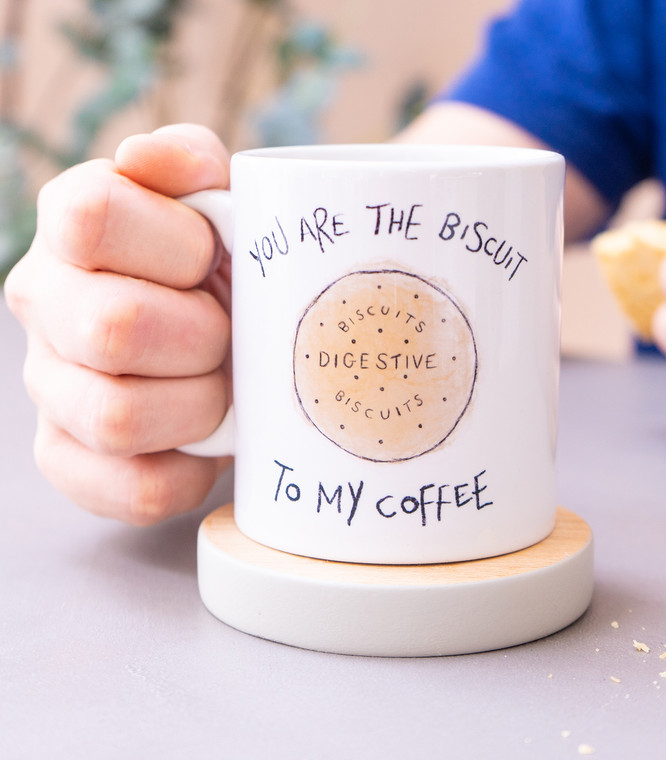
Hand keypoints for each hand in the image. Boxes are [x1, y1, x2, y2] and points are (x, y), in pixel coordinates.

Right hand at [5, 124, 232, 523]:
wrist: (221, 340)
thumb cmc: (220, 266)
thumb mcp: (217, 199)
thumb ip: (188, 164)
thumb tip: (149, 158)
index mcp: (71, 223)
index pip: (92, 219)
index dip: (177, 247)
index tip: (213, 260)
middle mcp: (45, 303)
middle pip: (112, 329)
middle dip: (202, 337)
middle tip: (229, 336)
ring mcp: (50, 387)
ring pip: (120, 416)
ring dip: (201, 405)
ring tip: (222, 386)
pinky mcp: (70, 458)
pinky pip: (135, 487)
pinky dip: (191, 469)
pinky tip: (206, 441)